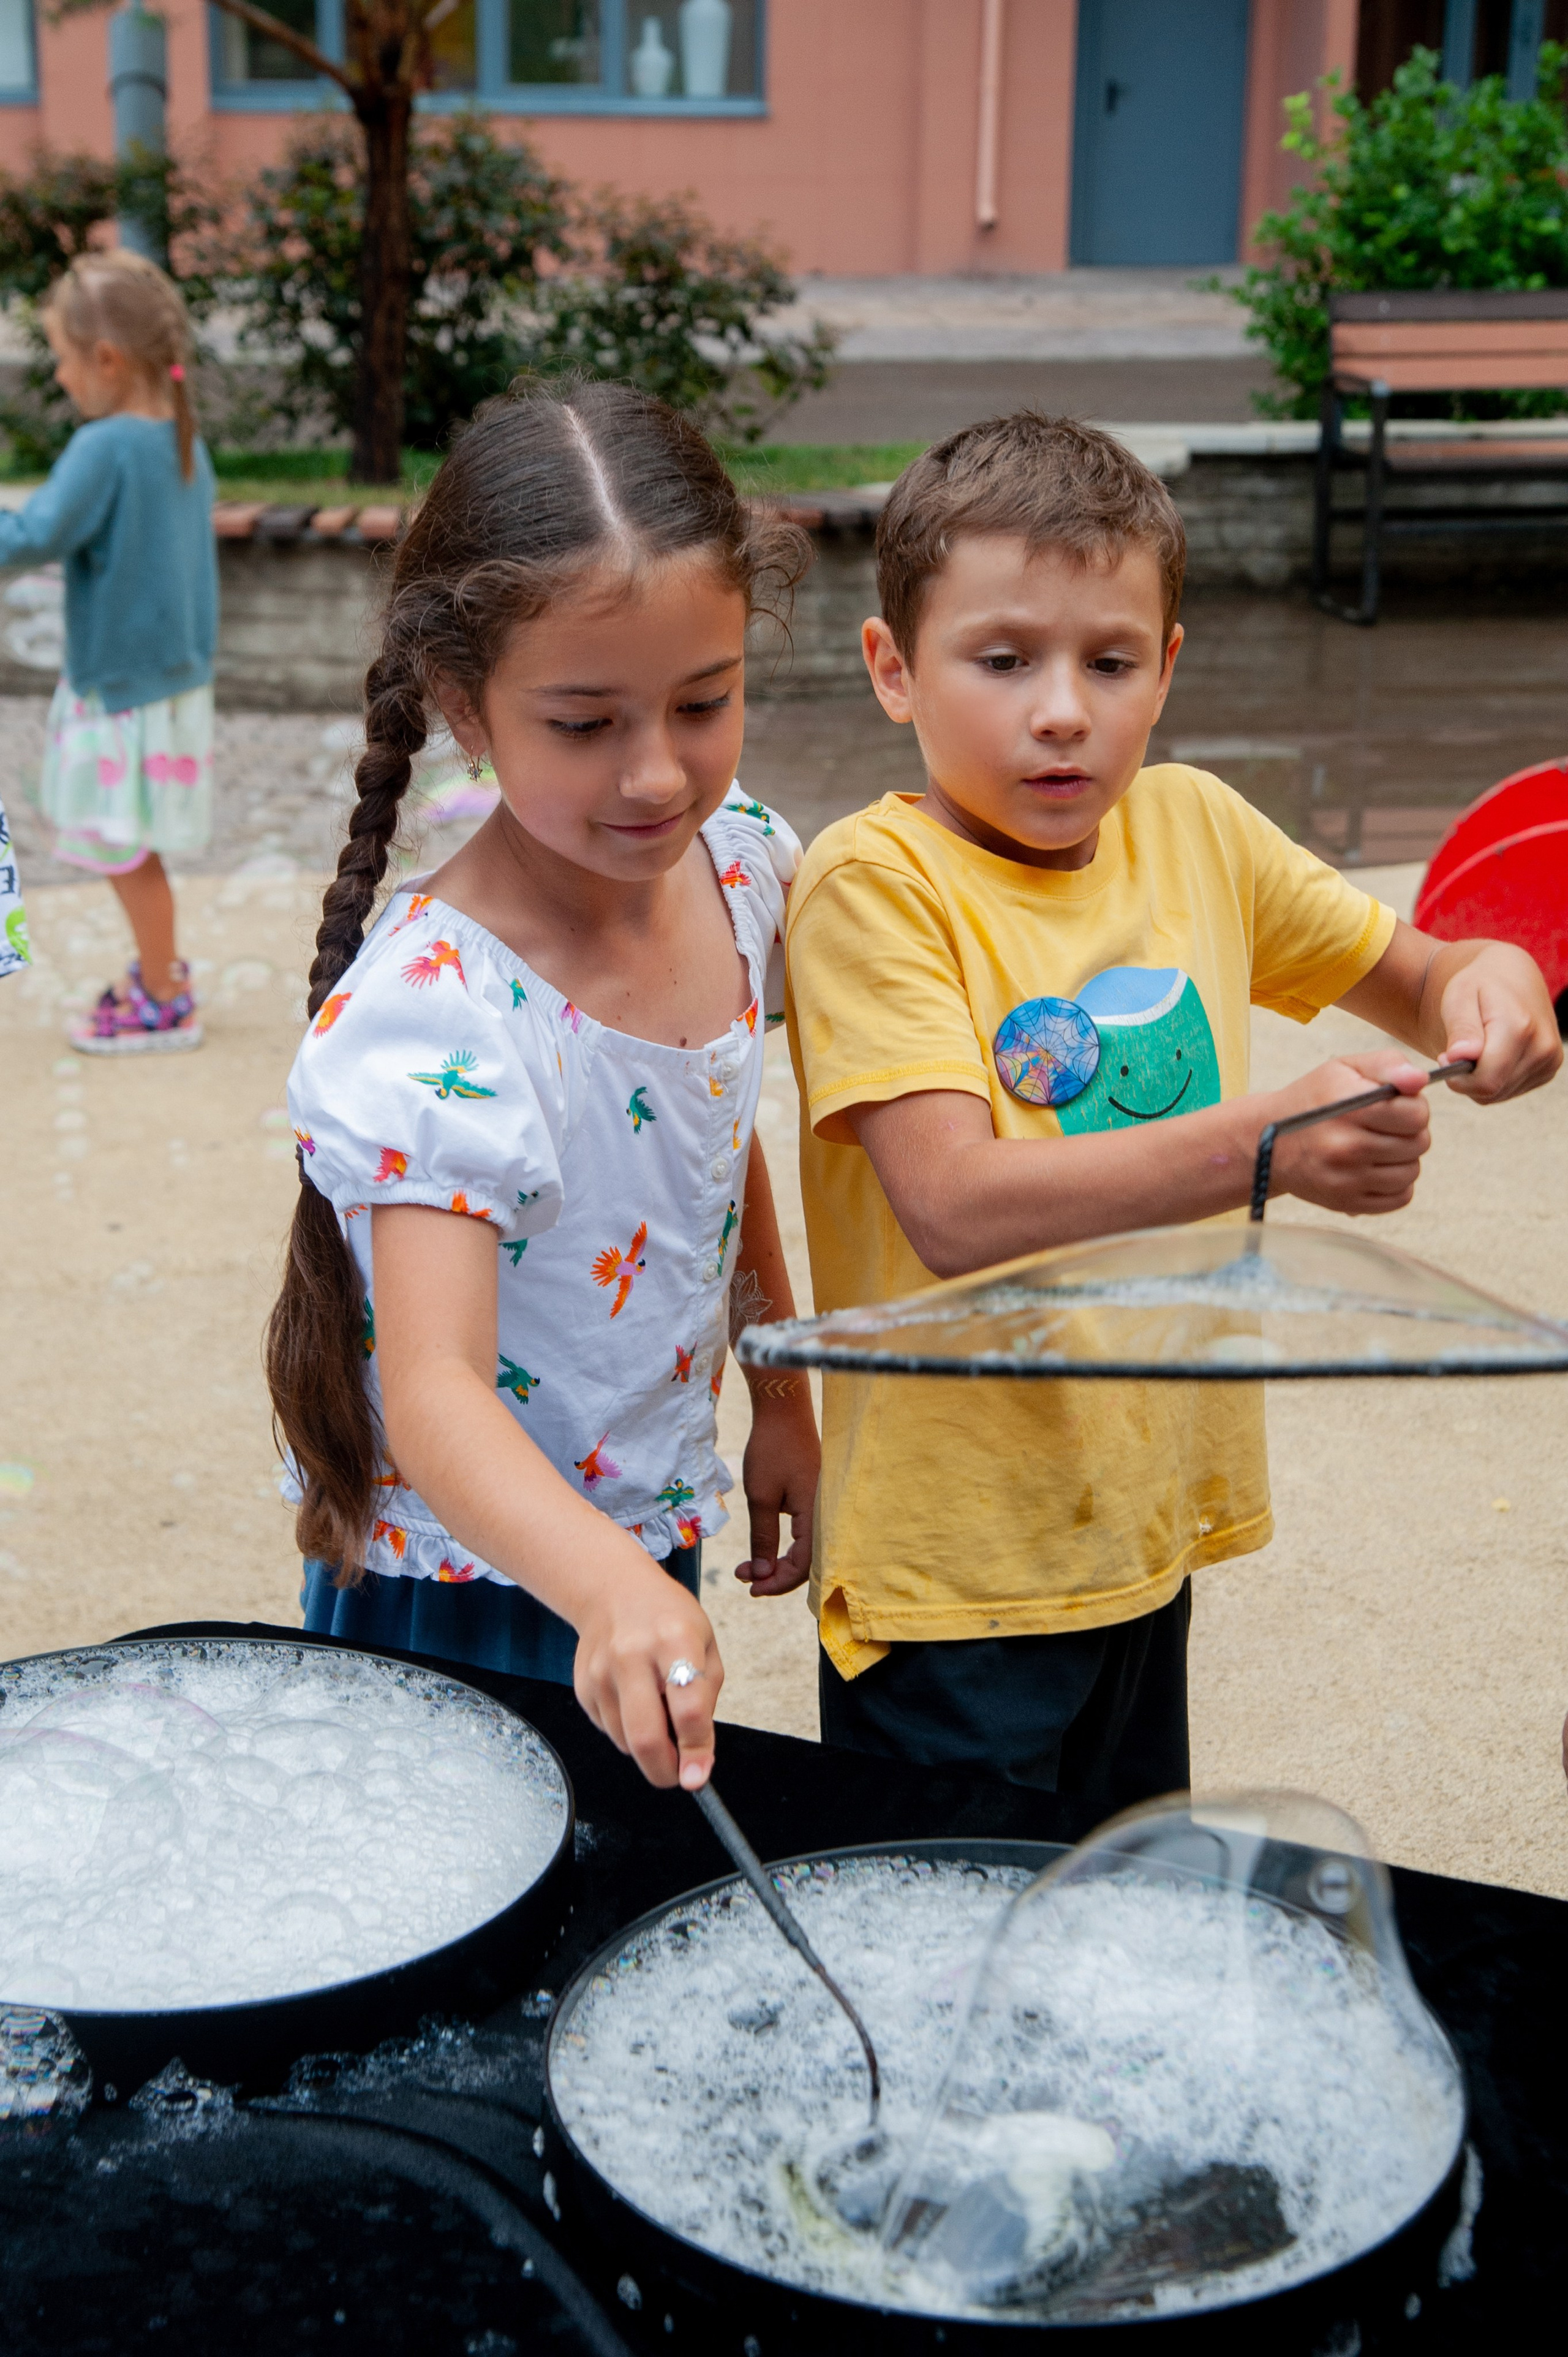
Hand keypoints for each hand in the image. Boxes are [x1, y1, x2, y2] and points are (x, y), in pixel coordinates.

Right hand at [572, 1533, 723, 1790]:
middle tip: (679, 1775)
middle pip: (645, 1736)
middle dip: (664, 1771)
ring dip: (648, 1748)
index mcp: (675, 1640)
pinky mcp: (583, 1686)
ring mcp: (602, 1672)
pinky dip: (627, 1731)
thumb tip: (697, 1759)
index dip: (695, 1750)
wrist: (613, 1590)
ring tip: (658, 1713)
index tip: (697, 1777)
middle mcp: (633, 1655)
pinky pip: (608, 1731)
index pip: (688, 1708)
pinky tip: (635, 1700)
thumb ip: (706, 1698)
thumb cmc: (668, 1618)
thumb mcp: (706, 1645)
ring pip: (625, 1742)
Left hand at [734, 1378, 818, 1597]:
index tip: (750, 1586)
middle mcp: (826, 1516)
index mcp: (816, 1517)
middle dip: (776, 1577)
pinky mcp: (816, 1502)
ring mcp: (823, 1509)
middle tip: (745, 1579)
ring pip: (807, 1552)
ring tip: (750, 1569)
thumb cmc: (771, 1450)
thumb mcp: (761, 1497)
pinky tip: (767, 1552)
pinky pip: (807, 1536)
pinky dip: (787, 1548)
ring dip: (779, 1564)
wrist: (784, 1412)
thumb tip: (760, 1574)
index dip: (776, 1583)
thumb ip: (763, 1538)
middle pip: (808, 1564)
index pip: (802, 1567)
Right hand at [1266, 1049, 1432, 1215]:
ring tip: (1378, 1146)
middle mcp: (1346, 1146)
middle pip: (1419, 1143)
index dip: (1413, 1106)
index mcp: (1350, 1108)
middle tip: (1384, 1126)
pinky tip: (1376, 1169)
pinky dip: (1396, 1184)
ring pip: (1412, 1172)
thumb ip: (1388, 1065)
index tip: (1394, 1105)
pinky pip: (1400, 1198)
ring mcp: (1346, 1179)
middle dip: (1409, 1131)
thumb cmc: (1314, 1099)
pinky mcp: (1346, 1203)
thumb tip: (1420, 1081)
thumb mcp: (1345, 1068)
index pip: (1416, 1114)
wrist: (1267, 1139)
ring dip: (1403, 1158)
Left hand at [1432, 942, 1561, 1104]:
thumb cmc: (1480, 986)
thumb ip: (1461, 1028)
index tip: (1446, 1056)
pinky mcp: (1549, 1069)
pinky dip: (1494, 1078)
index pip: (1486, 1081)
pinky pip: (1509, 1091)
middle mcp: (1542, 1047)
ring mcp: (1549, 1060)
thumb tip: (1460, 1057)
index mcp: (1519, 1027)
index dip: (1458, 1077)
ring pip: (1499, 1094)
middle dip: (1467, 1077)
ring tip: (1478, 1047)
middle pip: (1491, 1091)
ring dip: (1479, 1078)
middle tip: (1460, 1049)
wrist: (1513, 978)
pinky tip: (1493, 1053)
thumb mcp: (1460, 997)